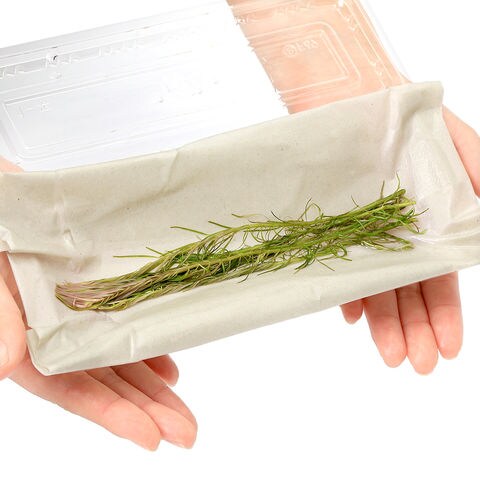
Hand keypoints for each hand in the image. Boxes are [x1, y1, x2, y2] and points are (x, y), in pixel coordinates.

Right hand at [0, 158, 196, 449]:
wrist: (8, 199)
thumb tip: (4, 364)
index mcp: (28, 344)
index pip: (73, 392)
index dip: (111, 416)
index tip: (149, 438)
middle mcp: (57, 336)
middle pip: (106, 384)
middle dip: (146, 410)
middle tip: (185, 433)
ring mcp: (81, 317)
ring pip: (121, 360)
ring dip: (153, 386)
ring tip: (183, 410)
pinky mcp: (99, 292)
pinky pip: (127, 325)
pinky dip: (149, 346)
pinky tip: (169, 366)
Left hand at [341, 110, 479, 373]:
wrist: (359, 96)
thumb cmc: (417, 122)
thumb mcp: (465, 152)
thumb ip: (477, 192)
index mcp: (432, 228)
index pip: (441, 281)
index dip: (446, 317)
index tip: (447, 350)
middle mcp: (399, 237)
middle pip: (408, 292)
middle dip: (415, 331)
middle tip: (415, 366)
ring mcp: (365, 234)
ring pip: (375, 286)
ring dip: (384, 323)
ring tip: (390, 355)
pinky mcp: (332, 228)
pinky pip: (338, 266)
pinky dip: (346, 292)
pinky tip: (353, 315)